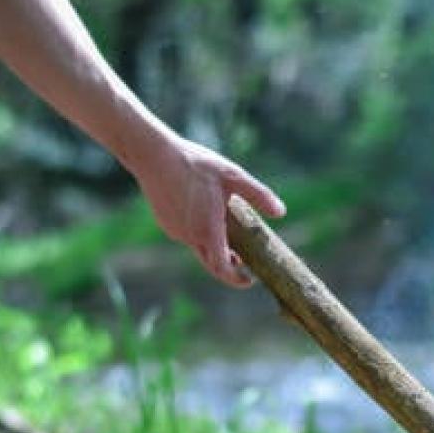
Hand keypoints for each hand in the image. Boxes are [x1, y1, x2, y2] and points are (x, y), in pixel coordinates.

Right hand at [132, 133, 285, 286]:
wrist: (151, 153)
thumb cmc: (194, 164)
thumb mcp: (233, 176)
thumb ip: (259, 195)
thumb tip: (281, 213)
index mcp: (207, 230)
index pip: (222, 269)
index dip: (237, 279)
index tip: (250, 279)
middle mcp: (189, 236)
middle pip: (211, 264)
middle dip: (229, 267)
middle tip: (244, 263)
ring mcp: (174, 231)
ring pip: (198, 249)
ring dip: (214, 249)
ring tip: (228, 235)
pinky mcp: (166, 223)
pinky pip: (186, 237)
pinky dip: (200, 236)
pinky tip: (206, 217)